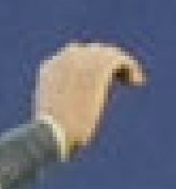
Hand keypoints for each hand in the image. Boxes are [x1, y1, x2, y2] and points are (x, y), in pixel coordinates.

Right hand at [33, 41, 144, 156]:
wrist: (53, 134)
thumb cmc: (50, 135)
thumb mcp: (54, 116)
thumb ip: (66, 101)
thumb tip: (81, 103)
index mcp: (51, 66)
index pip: (77, 57)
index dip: (92, 66)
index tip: (103, 79)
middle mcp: (67, 56)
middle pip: (96, 52)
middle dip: (109, 63)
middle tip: (121, 77)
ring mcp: (84, 58)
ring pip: (111, 54)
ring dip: (123, 67)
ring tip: (132, 80)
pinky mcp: (101, 65)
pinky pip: (122, 60)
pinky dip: (132, 69)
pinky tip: (137, 82)